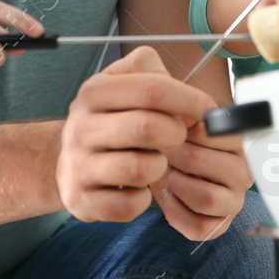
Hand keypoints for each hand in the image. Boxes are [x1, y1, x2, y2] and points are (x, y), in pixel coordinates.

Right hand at [58, 46, 216, 224]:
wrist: (69, 160)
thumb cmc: (111, 119)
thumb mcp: (123, 83)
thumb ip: (153, 73)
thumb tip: (190, 99)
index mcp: (94, 92)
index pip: (153, 89)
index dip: (190, 100)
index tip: (208, 111)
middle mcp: (80, 127)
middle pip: (148, 127)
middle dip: (176, 134)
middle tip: (178, 137)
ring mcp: (77, 166)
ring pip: (140, 168)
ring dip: (159, 167)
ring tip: (155, 161)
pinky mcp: (81, 200)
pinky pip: (128, 204)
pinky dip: (143, 199)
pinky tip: (138, 188)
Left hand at [149, 117, 255, 240]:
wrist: (163, 169)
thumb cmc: (176, 145)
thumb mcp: (178, 123)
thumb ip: (183, 113)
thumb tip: (184, 113)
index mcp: (238, 144)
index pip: (218, 132)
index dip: (187, 131)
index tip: (173, 131)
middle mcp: (242, 174)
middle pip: (204, 163)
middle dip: (174, 156)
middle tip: (161, 153)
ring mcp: (233, 202)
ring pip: (206, 198)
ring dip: (176, 184)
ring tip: (165, 174)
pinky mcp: (218, 226)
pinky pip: (198, 226)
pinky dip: (175, 211)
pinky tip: (167, 196)